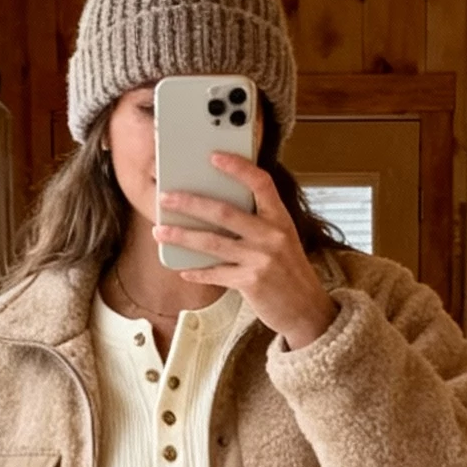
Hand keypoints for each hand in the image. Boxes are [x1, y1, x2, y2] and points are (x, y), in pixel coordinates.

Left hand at [156, 152, 335, 349]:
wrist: (306, 309)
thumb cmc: (289, 270)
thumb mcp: (283, 239)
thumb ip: (258, 223)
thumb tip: (216, 211)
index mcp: (280, 219)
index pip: (261, 183)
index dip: (238, 167)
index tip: (214, 157)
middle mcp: (272, 236)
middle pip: (224, 212)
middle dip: (190, 203)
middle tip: (165, 198)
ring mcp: (261, 259)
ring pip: (212, 242)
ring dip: (182, 236)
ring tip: (160, 231)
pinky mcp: (251, 282)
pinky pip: (216, 273)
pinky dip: (197, 271)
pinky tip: (182, 268)